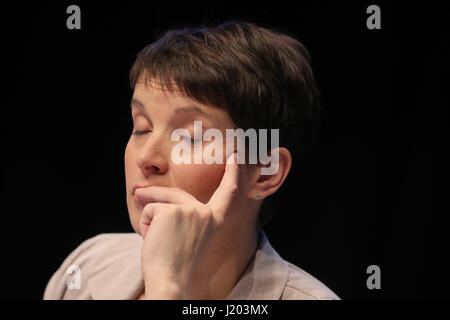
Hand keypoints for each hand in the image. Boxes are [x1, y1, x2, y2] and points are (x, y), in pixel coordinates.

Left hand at [134, 153, 238, 298]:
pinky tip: (152, 239)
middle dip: (153, 194)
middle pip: (176, 194)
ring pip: (159, 202)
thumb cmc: (174, 262)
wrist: (168, 280)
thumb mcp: (184, 234)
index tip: (234, 158)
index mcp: (214, 221)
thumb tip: (143, 191)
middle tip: (136, 192)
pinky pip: (149, 209)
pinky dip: (144, 224)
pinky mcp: (171, 211)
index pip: (227, 193)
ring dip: (149, 219)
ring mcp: (189, 210)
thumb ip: (178, 213)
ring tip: (154, 240)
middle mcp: (205, 213)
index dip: (232, 174)